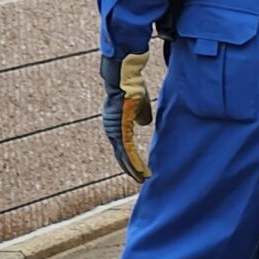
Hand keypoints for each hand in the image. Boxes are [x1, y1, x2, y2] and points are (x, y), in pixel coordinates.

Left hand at [100, 52, 150, 180]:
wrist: (125, 77)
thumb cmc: (133, 86)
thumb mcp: (141, 104)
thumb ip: (142, 116)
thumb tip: (145, 124)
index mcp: (117, 125)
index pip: (124, 147)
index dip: (131, 159)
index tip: (139, 169)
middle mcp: (112, 130)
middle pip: (122, 155)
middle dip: (131, 169)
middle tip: (141, 180)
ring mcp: (114, 130)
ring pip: (124, 156)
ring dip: (133, 169)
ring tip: (142, 179)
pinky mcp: (119, 129)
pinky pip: (127, 151)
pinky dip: (133, 162)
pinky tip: (140, 171)